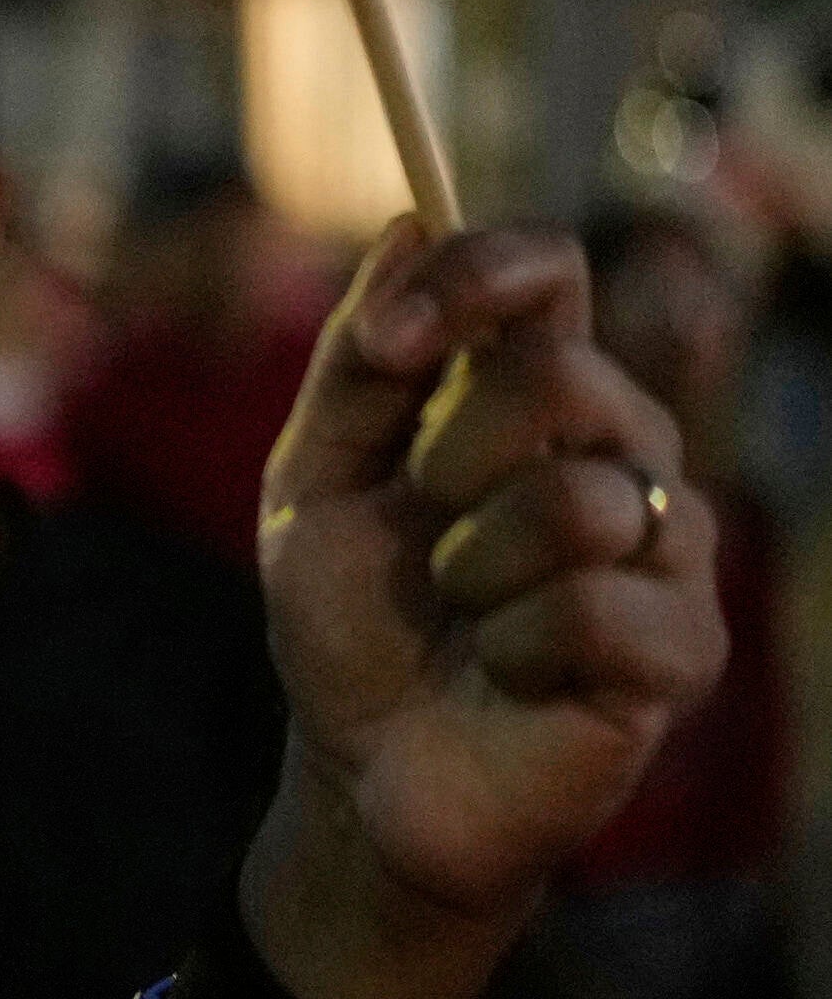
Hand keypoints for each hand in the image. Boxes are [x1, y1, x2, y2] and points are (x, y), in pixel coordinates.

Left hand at [249, 222, 726, 998]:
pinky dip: (514, 648)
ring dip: (475, 569)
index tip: (392, 344)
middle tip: (423, 532)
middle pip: (563, 375)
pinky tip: (507, 676)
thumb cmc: (354, 628)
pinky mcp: (683, 646)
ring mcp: (666, 546)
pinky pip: (598, 608)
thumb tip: (406, 223)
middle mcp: (620, 449)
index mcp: (530, 397)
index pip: (548, 270)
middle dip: (450, 458)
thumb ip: (358, 367)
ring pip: (579, 500)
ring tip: (462, 617)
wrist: (367, 775)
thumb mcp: (316, 488)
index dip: (476, 280)